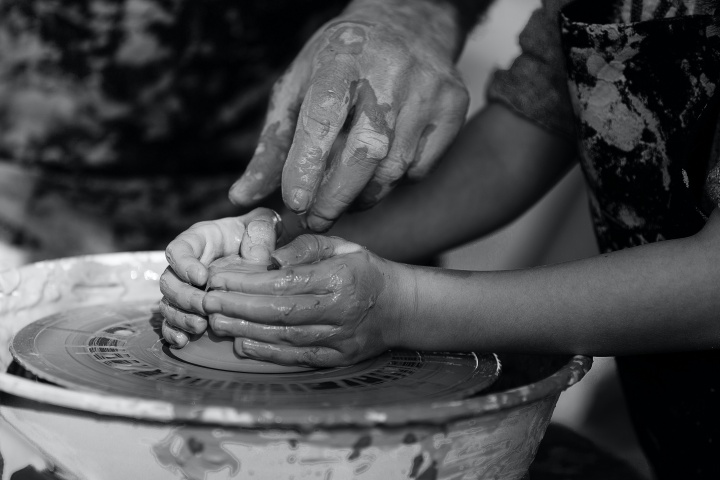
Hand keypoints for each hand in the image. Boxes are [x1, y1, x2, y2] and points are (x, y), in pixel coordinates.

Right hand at [159, 208, 281, 347]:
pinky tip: (184, 341)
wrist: (263, 253)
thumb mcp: (264, 224)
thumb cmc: (259, 235)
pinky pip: (172, 322)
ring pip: (168, 303)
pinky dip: (173, 332)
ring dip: (180, 317)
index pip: (179, 249)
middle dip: (184, 296)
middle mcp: (186, 265)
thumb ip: (261, 231)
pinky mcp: (190, 309)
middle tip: (205, 306)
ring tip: (200, 326)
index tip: (202, 277)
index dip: (184, 264)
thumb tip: (258, 255)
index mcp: (199, 240)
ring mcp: (186, 288)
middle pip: (169, 281)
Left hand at [201, 235, 409, 366]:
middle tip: (207, 302)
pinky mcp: (338, 358)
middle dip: (237, 307)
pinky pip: (297, 357)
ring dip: (245, 331)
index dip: (247, 281)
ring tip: (216, 322)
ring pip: (284, 336)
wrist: (400, 307)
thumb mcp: (340, 245)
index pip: (284, 281)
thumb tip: (269, 258)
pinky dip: (267, 353)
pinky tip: (242, 345)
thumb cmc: (363, 270)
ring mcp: (339, 338)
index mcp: (339, 276)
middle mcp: (339, 309)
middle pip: (279, 311)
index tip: (218, 277)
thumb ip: (305, 247)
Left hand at [229, 0, 469, 231]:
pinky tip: (379, 170)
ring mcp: (428, 90)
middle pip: (363, 154)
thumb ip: (272, 145)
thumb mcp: (298, 88)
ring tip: (343, 200)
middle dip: (335, 198)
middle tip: (316, 220)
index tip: (294, 202)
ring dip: (363, 197)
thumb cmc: (342, 61)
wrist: (407, 23)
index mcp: (341, 59)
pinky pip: (421, 167)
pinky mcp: (454, 106)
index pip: (322, 119)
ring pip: (394, 168)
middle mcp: (390, 72)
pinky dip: (395, 181)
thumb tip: (242, 196)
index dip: (307, 166)